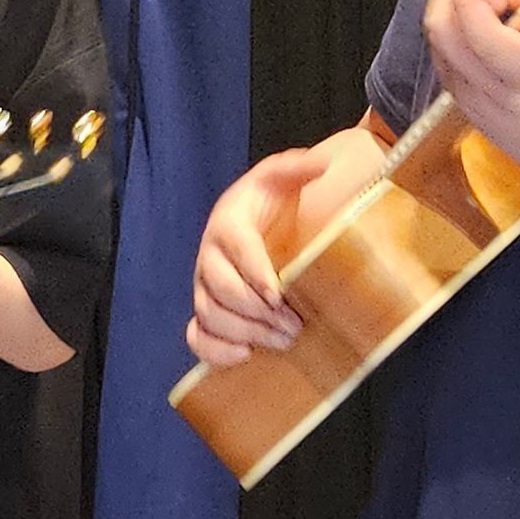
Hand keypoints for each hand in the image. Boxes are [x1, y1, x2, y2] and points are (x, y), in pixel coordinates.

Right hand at [186, 150, 322, 366]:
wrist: (254, 220)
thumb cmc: (269, 202)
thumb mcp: (281, 178)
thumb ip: (298, 168)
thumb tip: (322, 164)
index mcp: (229, 221)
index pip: (237, 248)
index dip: (254, 272)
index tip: (278, 294)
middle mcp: (210, 255)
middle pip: (220, 288)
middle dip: (256, 311)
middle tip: (294, 325)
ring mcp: (204, 286)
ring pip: (209, 315)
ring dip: (244, 332)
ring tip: (282, 341)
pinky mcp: (205, 310)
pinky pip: (197, 335)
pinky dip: (213, 350)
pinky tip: (244, 355)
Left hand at [423, 0, 519, 213]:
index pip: (484, 38)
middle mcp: (495, 99)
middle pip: (446, 40)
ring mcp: (478, 109)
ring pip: (442, 53)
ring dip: (452, 17)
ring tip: (494, 5)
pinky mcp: (474, 114)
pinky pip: (449, 68)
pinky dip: (454, 38)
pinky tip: (483, 29)